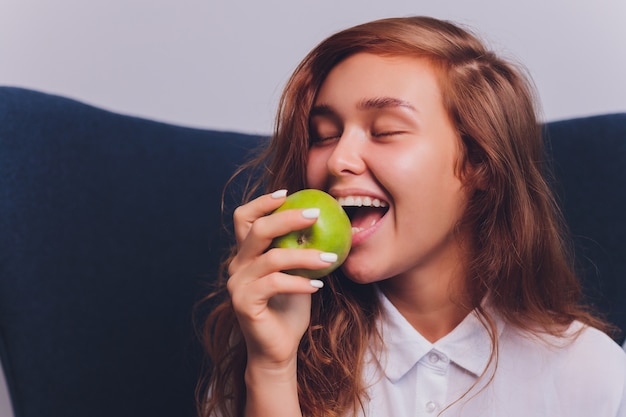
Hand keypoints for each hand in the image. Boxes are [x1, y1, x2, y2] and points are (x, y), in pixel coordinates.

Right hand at [227, 190, 334, 370]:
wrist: (278, 348)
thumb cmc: (290, 308)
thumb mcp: (297, 272)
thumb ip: (299, 249)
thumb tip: (325, 221)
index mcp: (246, 253)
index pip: (244, 217)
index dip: (262, 201)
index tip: (289, 194)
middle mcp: (237, 264)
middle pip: (258, 230)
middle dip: (287, 218)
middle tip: (315, 215)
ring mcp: (238, 284)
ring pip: (272, 258)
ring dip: (304, 256)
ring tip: (329, 260)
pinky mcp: (244, 302)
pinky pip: (275, 284)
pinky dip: (299, 282)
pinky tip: (317, 286)